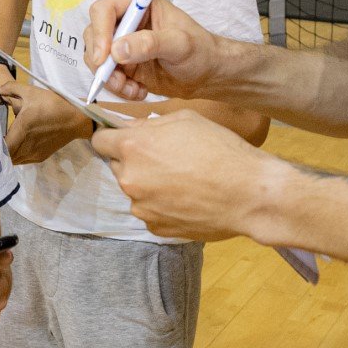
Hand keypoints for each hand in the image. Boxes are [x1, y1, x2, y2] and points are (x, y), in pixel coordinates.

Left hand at [0, 79, 90, 163]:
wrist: (76, 120)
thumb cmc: (53, 104)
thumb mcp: (32, 91)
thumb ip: (12, 87)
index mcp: (22, 130)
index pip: (1, 147)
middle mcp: (26, 146)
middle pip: (4, 156)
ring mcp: (33, 154)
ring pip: (12, 160)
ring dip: (5, 154)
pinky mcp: (39, 157)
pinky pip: (21, 160)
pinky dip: (14, 155)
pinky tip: (13, 146)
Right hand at [82, 0, 226, 101]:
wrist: (207, 74)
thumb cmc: (201, 51)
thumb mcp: (180, 45)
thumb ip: (150, 44)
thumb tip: (117, 50)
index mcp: (138, 3)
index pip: (104, 10)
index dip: (99, 33)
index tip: (105, 58)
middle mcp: (126, 20)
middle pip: (93, 35)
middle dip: (101, 62)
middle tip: (118, 80)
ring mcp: (122, 42)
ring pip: (96, 59)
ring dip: (109, 79)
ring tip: (133, 90)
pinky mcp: (122, 63)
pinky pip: (106, 76)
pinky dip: (117, 88)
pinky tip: (138, 92)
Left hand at [89, 109, 277, 241]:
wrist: (248, 194)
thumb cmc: (221, 149)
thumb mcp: (186, 119)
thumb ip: (150, 124)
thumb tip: (131, 128)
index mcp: (133, 147)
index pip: (99, 140)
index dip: (111, 138)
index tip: (123, 139)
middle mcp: (130, 178)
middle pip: (117, 166)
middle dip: (133, 161)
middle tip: (165, 159)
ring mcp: (141, 207)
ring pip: (135, 190)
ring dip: (148, 184)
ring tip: (182, 180)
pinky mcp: (155, 227)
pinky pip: (150, 211)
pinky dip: (162, 205)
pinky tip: (187, 199)